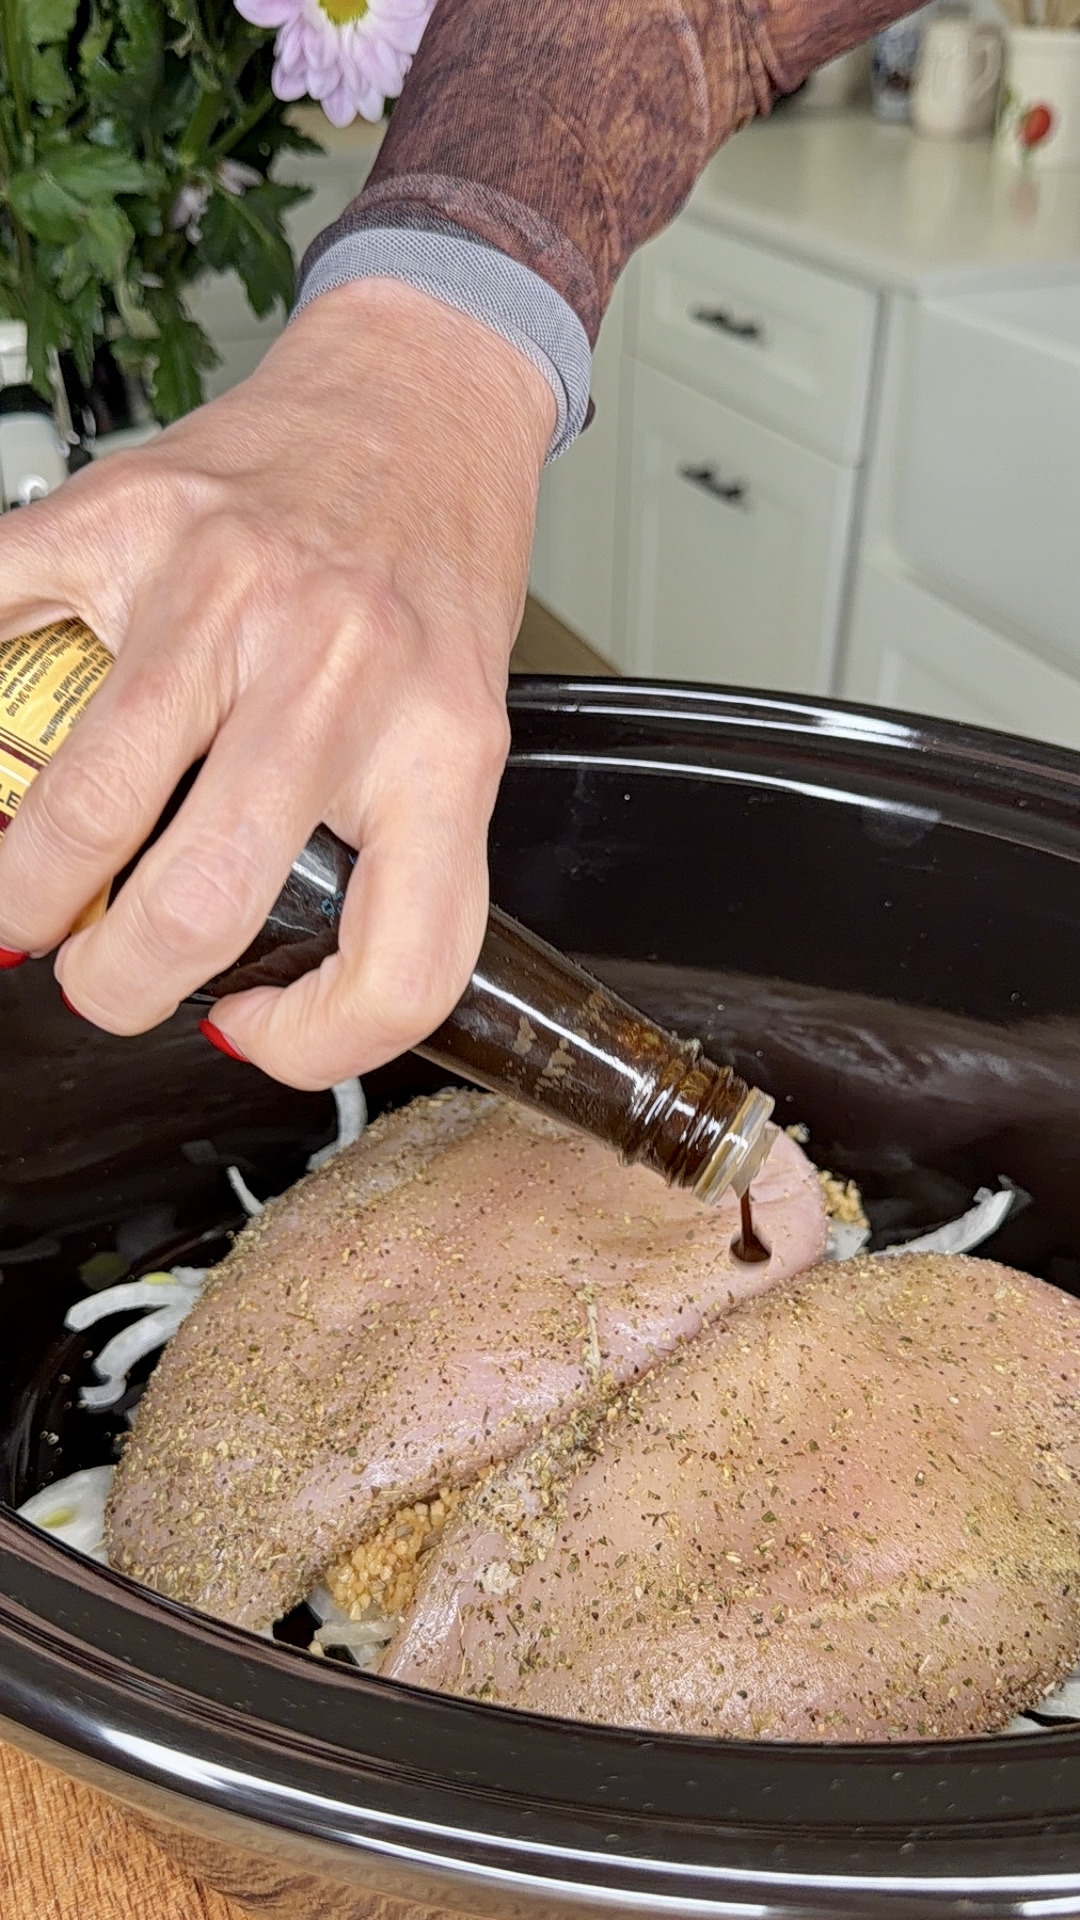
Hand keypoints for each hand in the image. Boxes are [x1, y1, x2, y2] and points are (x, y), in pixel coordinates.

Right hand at [0, 279, 555, 1087]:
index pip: (400, 964)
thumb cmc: (434, 570)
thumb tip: (244, 969)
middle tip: (99, 977)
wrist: (421, 396)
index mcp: (439, 750)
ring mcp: (219, 594)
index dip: (315, 1045)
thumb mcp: (456, 728)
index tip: (250, 1022)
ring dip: (24, 891)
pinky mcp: (124, 521)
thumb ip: (382, 845)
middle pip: (194, 902)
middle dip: (116, 984)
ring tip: (22, 901)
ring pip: (80, 801)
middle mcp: (332, 675)